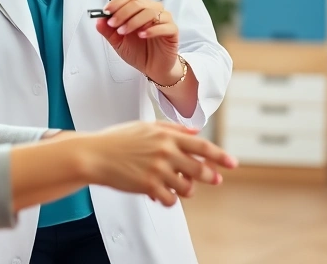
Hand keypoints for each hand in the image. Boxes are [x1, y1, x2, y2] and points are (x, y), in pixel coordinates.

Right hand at [83, 121, 236, 205]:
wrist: (94, 154)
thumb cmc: (117, 140)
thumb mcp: (145, 126)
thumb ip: (172, 128)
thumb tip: (194, 131)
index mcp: (166, 136)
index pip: (202, 146)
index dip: (220, 155)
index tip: (232, 163)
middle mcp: (165, 152)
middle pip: (200, 169)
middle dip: (210, 176)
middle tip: (214, 179)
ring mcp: (158, 170)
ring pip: (187, 187)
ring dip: (186, 189)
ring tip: (176, 186)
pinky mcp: (148, 186)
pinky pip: (170, 200)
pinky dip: (169, 200)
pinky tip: (162, 195)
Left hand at [96, 0, 179, 83]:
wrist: (152, 68)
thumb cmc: (139, 52)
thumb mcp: (117, 42)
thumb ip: (108, 30)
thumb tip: (99, 19)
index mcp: (140, 8)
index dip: (117, 2)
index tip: (107, 11)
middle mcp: (153, 10)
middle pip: (139, 2)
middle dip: (122, 12)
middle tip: (113, 24)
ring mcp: (164, 19)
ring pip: (150, 11)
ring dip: (134, 21)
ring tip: (124, 31)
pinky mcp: (172, 31)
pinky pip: (164, 25)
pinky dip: (151, 29)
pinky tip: (142, 35)